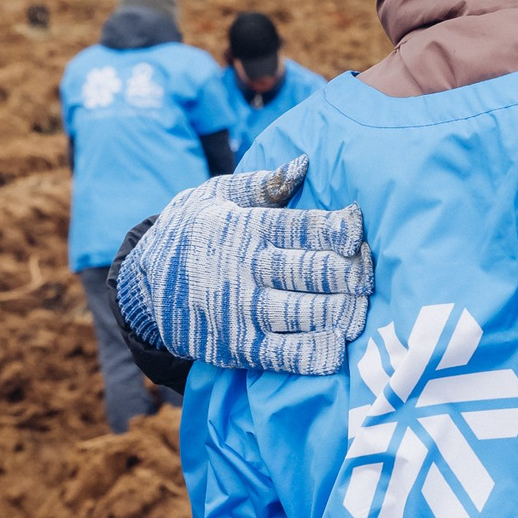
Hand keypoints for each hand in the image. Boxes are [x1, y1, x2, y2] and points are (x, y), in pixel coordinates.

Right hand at [115, 158, 372, 375]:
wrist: (144, 284)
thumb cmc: (193, 230)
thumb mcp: (217, 195)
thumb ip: (262, 184)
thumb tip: (303, 163)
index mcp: (246, 228)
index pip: (299, 227)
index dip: (334, 229)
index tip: (359, 231)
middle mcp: (245, 269)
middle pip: (307, 271)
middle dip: (346, 274)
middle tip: (373, 277)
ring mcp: (241, 311)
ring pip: (300, 313)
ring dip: (337, 313)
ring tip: (364, 312)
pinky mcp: (238, 348)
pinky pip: (280, 355)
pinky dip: (309, 355)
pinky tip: (336, 350)